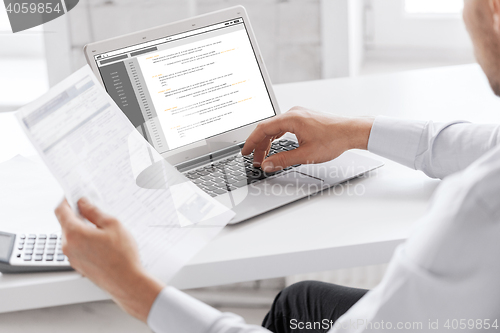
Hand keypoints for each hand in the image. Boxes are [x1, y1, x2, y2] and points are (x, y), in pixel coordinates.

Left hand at [54, 198, 163, 321]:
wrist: (126, 282)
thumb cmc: (122, 255)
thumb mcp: (112, 225)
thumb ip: (94, 212)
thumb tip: (83, 203)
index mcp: (74, 233)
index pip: (60, 210)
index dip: (66, 200)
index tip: (73, 195)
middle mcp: (68, 246)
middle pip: (65, 223)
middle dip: (76, 214)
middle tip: (93, 209)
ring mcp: (72, 257)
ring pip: (71, 236)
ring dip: (81, 228)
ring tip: (102, 227)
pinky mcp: (79, 265)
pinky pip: (77, 247)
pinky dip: (84, 240)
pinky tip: (102, 241)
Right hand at [241, 106, 373, 171]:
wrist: (351, 131)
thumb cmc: (334, 139)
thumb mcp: (305, 155)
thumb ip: (283, 160)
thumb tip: (268, 165)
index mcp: (291, 118)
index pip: (263, 129)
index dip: (251, 142)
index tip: (245, 152)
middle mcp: (293, 113)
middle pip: (268, 128)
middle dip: (260, 145)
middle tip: (255, 160)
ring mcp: (299, 114)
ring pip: (275, 127)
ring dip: (268, 142)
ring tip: (264, 156)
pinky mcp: (304, 117)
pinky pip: (284, 126)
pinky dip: (277, 136)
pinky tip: (275, 144)